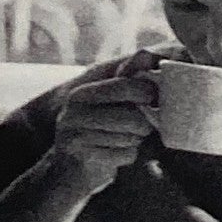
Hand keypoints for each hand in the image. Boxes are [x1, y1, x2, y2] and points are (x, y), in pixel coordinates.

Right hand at [48, 67, 159, 194]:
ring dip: (135, 140)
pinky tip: (117, 153)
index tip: (153, 99)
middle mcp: (74, 112)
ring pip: (131, 137)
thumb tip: (147, 54)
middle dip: (144, 124)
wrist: (68, 167)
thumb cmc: (98, 127)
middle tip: (142, 126)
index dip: (147, 93)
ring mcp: (75, 136)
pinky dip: (128, 155)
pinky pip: (125, 155)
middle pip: (132, 116)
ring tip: (126, 138)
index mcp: (82, 92)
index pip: (125, 86)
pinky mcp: (83, 157)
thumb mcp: (109, 99)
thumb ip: (129, 77)